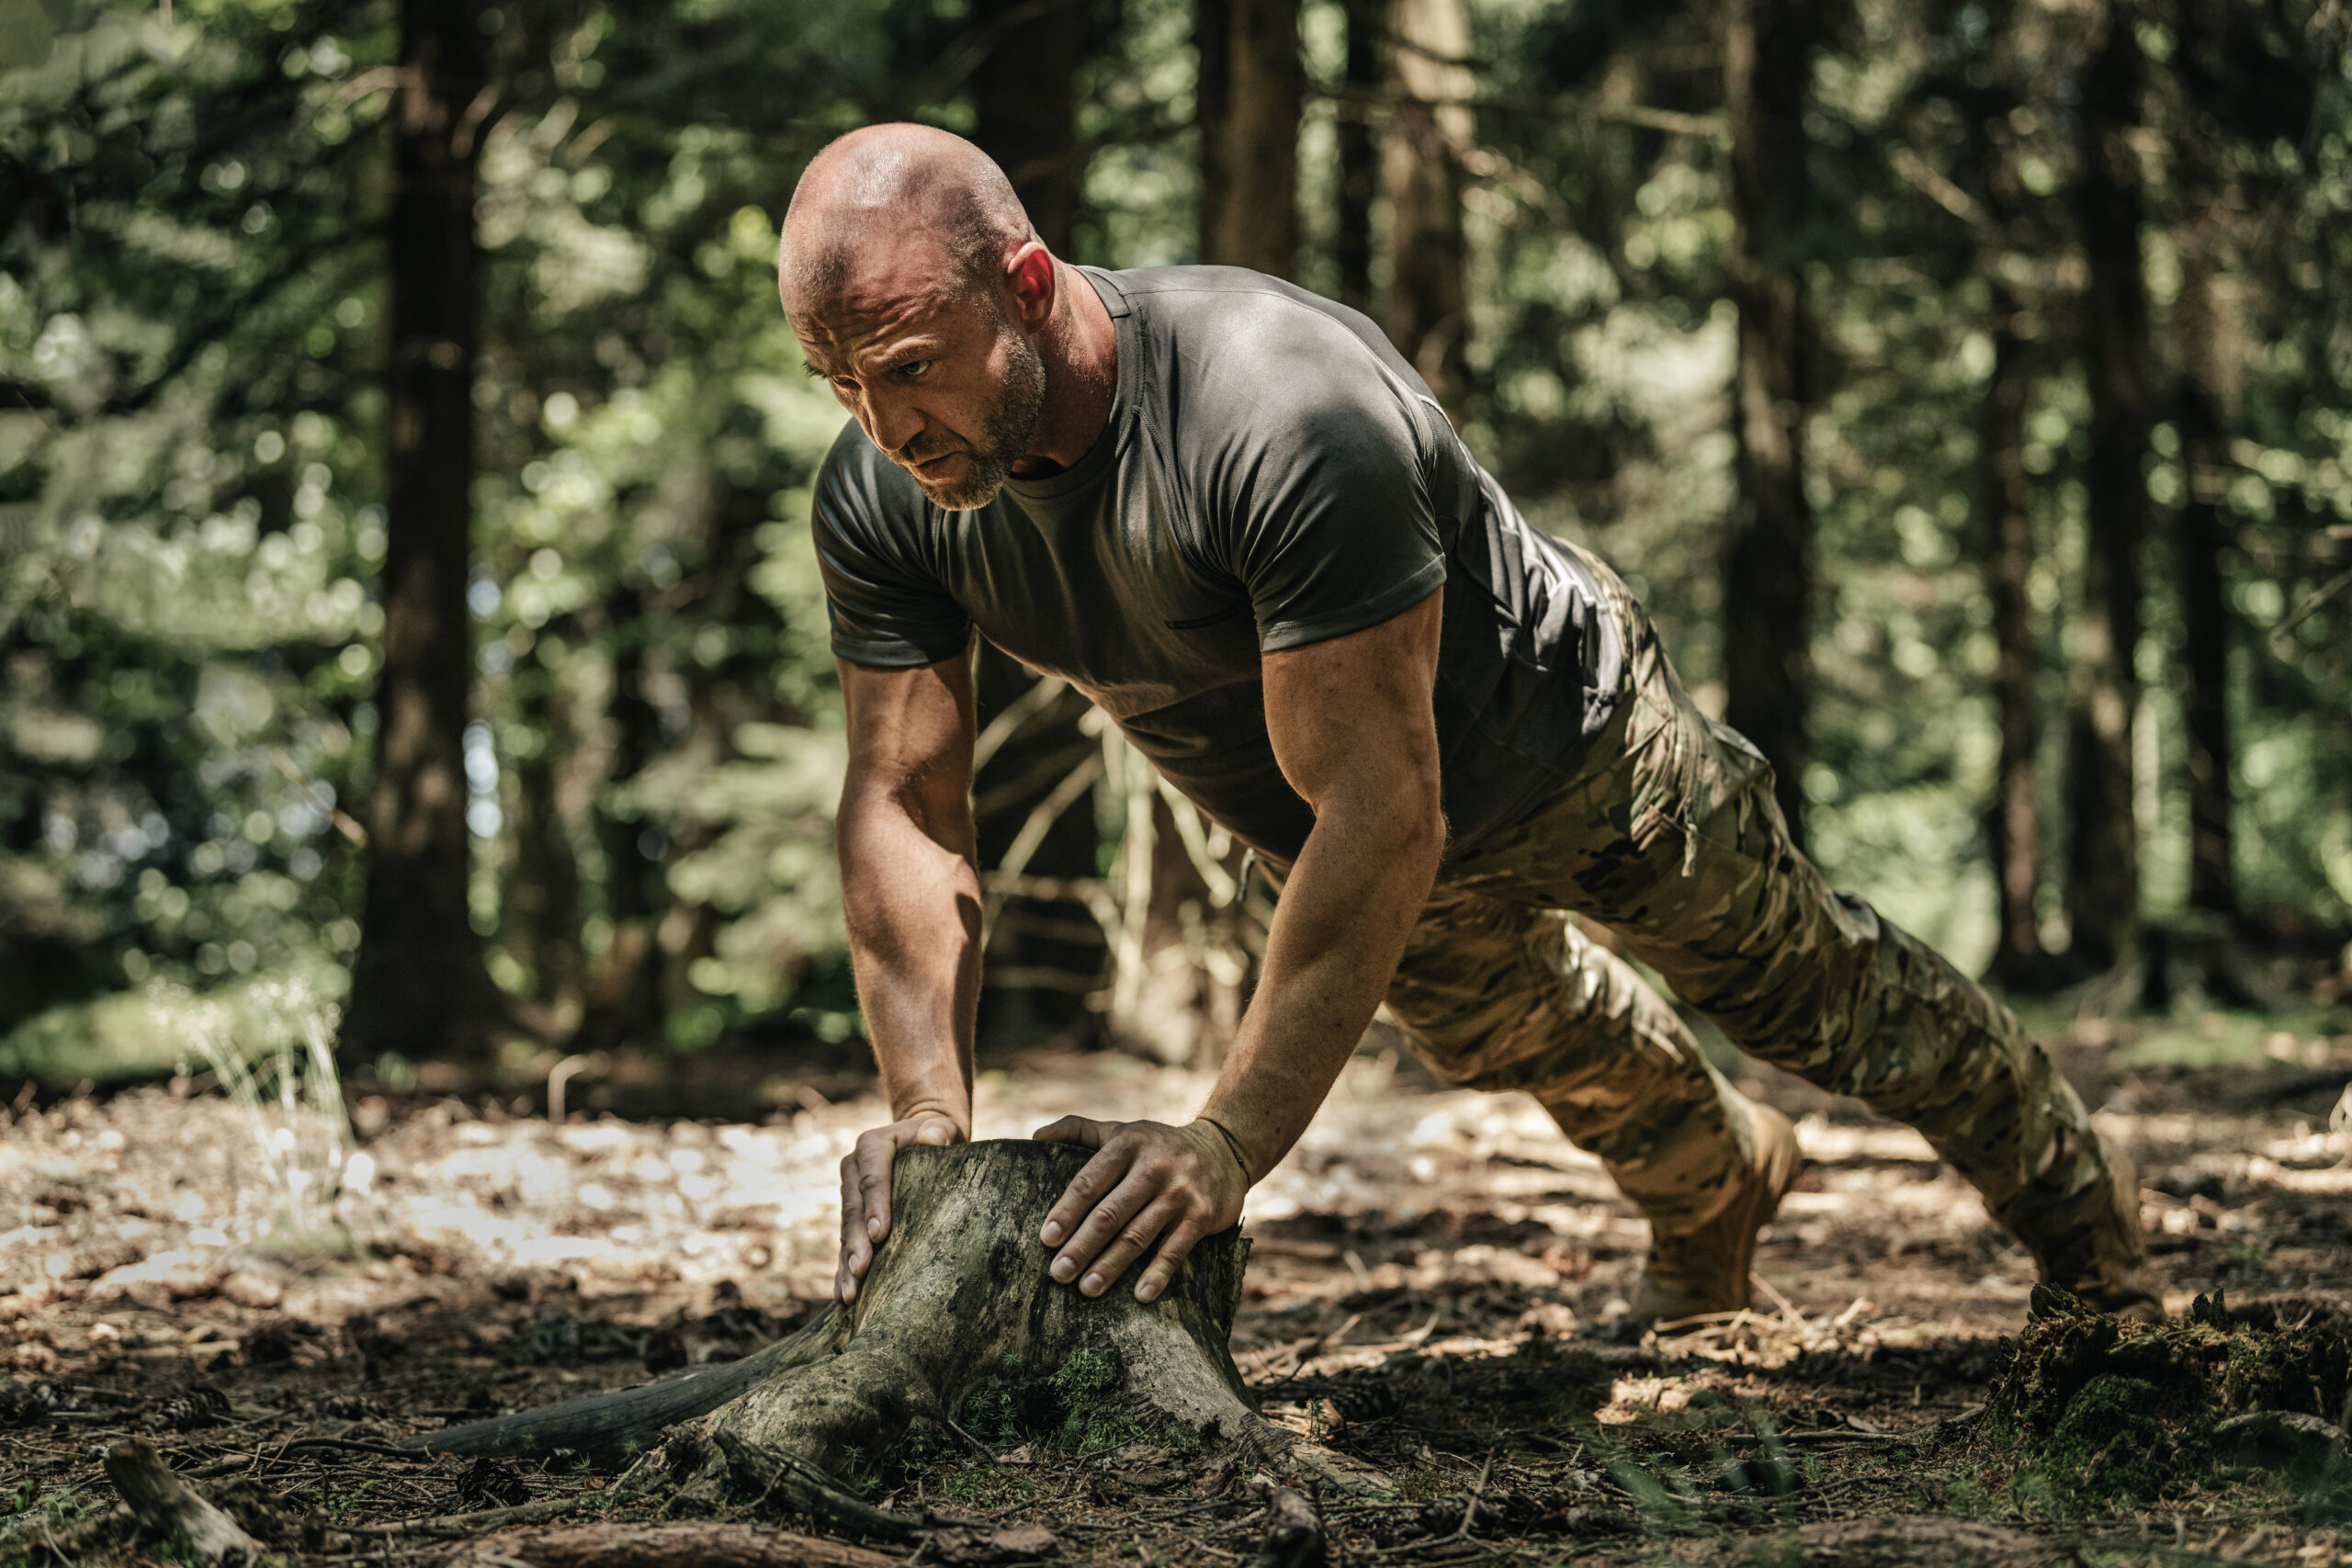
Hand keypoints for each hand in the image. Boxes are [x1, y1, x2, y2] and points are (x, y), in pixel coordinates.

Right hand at [838, 1112, 963, 1302]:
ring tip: (849, 1293)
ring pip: (846, 1230)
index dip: (875, 1205)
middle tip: (862, 1270)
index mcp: (872, 1145)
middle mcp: (854, 1168)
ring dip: (846, 1262)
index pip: (873, 1175)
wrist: (924, 1141)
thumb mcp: (944, 1129)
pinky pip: (845, 1243)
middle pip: (854, 1208)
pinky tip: (841, 1294)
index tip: (880, 1235)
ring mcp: (849, 1193)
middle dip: (856, 1242)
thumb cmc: (940, 1138)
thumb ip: (941, 1130)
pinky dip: (843, 1269)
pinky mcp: (852, 1215)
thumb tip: (934, 1137)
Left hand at [1032, 1117, 1250, 1303]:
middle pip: (1110, 1213)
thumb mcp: (1121, 1130)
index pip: (1089, 1181)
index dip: (1066, 1212)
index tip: (1046, 1239)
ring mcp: (1180, 1192)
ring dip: (1111, 1265)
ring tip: (1087, 1289)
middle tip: (1058, 1274)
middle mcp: (1154, 1167)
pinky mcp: (1202, 1215)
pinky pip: (1175, 1250)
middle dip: (1082, 1246)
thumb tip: (1035, 1137)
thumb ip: (1078, 1130)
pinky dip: (1158, 1274)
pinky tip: (1140, 1296)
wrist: (1224, 1150)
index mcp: (1128, 1145)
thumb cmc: (1157, 1146)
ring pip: (1138, 1235)